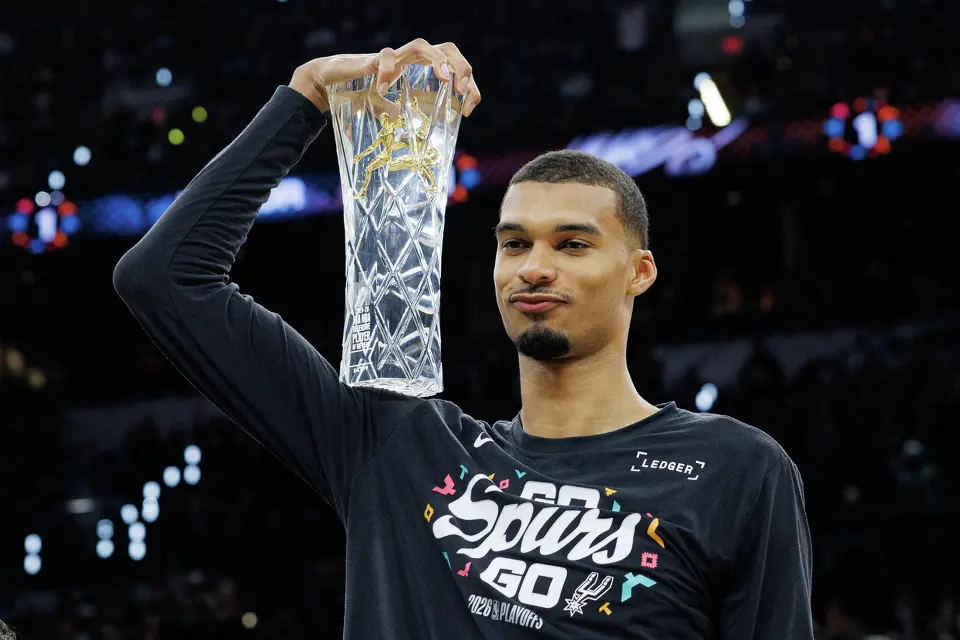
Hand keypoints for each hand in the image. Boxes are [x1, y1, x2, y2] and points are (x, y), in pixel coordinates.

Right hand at [288, 38, 480, 116]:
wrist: (330, 80)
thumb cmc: (362, 94)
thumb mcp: (390, 111)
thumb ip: (405, 119)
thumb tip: (421, 146)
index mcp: (420, 71)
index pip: (455, 67)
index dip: (469, 85)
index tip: (469, 108)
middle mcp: (410, 60)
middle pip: (446, 48)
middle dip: (461, 66)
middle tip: (463, 90)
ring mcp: (393, 57)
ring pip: (421, 45)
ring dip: (438, 60)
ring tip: (445, 79)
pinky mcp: (371, 59)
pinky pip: (383, 56)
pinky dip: (387, 70)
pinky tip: (383, 89)